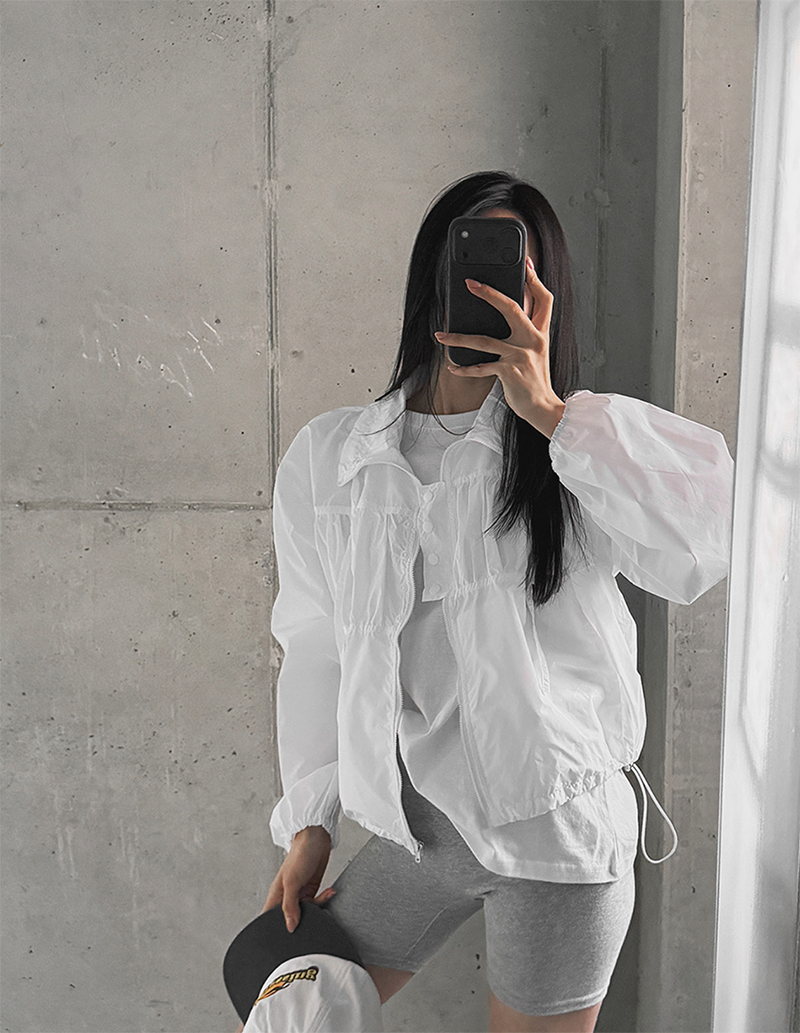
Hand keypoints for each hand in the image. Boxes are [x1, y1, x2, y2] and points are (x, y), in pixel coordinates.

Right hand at [262, 828, 336, 932]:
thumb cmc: (299, 854)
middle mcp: (287, 895)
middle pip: (291, 917)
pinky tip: (329, 892)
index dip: (275, 928)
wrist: (317, 838)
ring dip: (317, 908)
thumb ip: (290, 905)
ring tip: (324, 898)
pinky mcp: (312, 889)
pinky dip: (324, 899)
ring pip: (307, 911)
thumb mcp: (292, 881)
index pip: (270, 917)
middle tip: (312, 920)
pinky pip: (317, 902)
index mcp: (276, 894)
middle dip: (302, 920)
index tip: (285, 936)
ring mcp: (300, 893)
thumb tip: (290, 927)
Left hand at [434, 256, 565, 438]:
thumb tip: (507, 314)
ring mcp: (520, 355)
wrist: (542, 407)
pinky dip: (463, 367)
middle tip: (470, 283)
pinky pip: (480, 366)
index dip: (534, 279)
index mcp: (541, 333)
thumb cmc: (535, 380)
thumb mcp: (536, 352)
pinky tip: (452, 366)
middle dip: (489, 293)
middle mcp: (533, 340)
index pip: (543, 299)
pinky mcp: (509, 371)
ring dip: (458, 337)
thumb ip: (526, 332)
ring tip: (441, 335)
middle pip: (513, 307)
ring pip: (484, 340)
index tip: (525, 262)